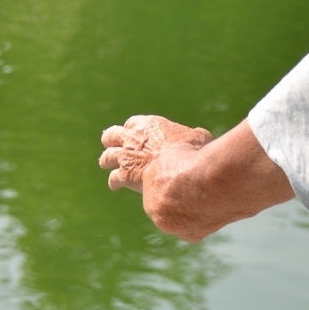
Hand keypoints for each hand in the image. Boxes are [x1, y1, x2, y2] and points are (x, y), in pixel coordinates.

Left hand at [98, 115, 212, 192]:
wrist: (180, 174)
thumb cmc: (192, 154)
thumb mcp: (199, 138)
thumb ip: (195, 137)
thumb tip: (202, 138)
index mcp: (149, 125)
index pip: (133, 123)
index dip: (133, 130)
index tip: (135, 135)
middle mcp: (132, 138)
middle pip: (112, 135)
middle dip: (112, 140)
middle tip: (111, 144)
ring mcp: (125, 157)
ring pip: (107, 156)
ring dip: (107, 160)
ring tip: (106, 163)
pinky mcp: (124, 176)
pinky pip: (113, 179)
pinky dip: (114, 182)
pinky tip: (115, 185)